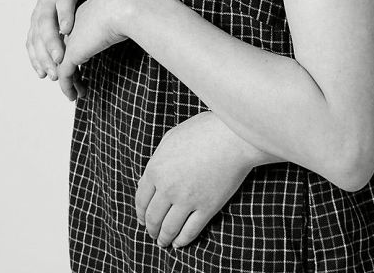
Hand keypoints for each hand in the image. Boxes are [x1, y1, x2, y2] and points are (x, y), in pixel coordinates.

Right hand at [26, 0, 107, 80]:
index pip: (63, 1)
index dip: (64, 14)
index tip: (67, 29)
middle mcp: (47, 0)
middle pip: (45, 22)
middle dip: (51, 42)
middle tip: (60, 60)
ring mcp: (39, 11)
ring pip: (36, 35)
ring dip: (42, 56)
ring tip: (52, 74)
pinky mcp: (36, 21)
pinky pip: (32, 41)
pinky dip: (35, 57)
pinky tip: (42, 73)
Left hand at [57, 0, 129, 100]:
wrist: (124, 5)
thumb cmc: (131, 3)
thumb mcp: (122, 4)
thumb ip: (119, 8)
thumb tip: (130, 12)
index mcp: (82, 11)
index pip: (76, 33)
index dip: (79, 47)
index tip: (86, 59)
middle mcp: (72, 25)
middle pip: (65, 50)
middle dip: (69, 66)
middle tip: (76, 80)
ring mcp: (69, 40)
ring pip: (62, 65)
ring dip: (70, 81)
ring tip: (77, 93)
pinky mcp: (71, 54)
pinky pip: (65, 76)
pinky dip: (68, 87)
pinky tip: (74, 96)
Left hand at [136, 112, 264, 248]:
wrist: (234, 136)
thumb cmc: (205, 130)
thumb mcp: (173, 136)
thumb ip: (159, 157)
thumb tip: (150, 177)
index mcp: (156, 168)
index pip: (141, 199)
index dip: (140, 212)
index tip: (143, 218)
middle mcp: (168, 187)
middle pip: (153, 217)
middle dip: (151, 228)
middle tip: (153, 233)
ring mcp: (187, 199)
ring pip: (169, 228)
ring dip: (163, 238)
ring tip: (163, 241)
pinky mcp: (207, 208)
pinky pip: (190, 231)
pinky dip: (182, 240)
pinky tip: (179, 243)